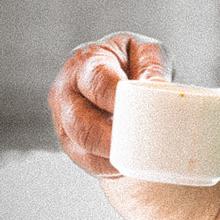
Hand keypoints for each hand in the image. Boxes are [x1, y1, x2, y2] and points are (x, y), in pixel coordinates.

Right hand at [47, 32, 172, 177]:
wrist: (115, 75)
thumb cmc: (131, 62)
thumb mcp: (145, 52)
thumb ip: (151, 66)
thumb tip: (156, 85)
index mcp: (85, 61)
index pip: (98, 83)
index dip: (117, 101)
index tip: (140, 115)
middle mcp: (66, 89)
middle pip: (81, 121)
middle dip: (110, 138)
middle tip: (139, 147)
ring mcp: (62, 117)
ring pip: (79, 144)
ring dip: (108, 156)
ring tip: (134, 159)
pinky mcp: (68, 140)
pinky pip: (83, 160)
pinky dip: (105, 167)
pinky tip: (124, 167)